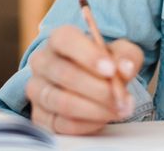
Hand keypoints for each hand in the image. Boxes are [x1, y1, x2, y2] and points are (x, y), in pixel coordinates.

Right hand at [25, 25, 142, 134]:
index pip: (64, 39)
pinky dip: (87, 124)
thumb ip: (126, 57)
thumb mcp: (119, 53)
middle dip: (98, 89)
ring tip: (118, 110)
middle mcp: (42, 62)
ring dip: (95, 109)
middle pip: (64, 74)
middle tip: (122, 98)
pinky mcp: (39, 116)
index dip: (88, 55)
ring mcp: (37, 90)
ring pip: (62, 102)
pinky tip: (104, 119)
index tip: (111, 70)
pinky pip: (61, 124)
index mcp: (58, 39)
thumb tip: (126, 68)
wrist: (90, 82)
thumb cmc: (103, 64)